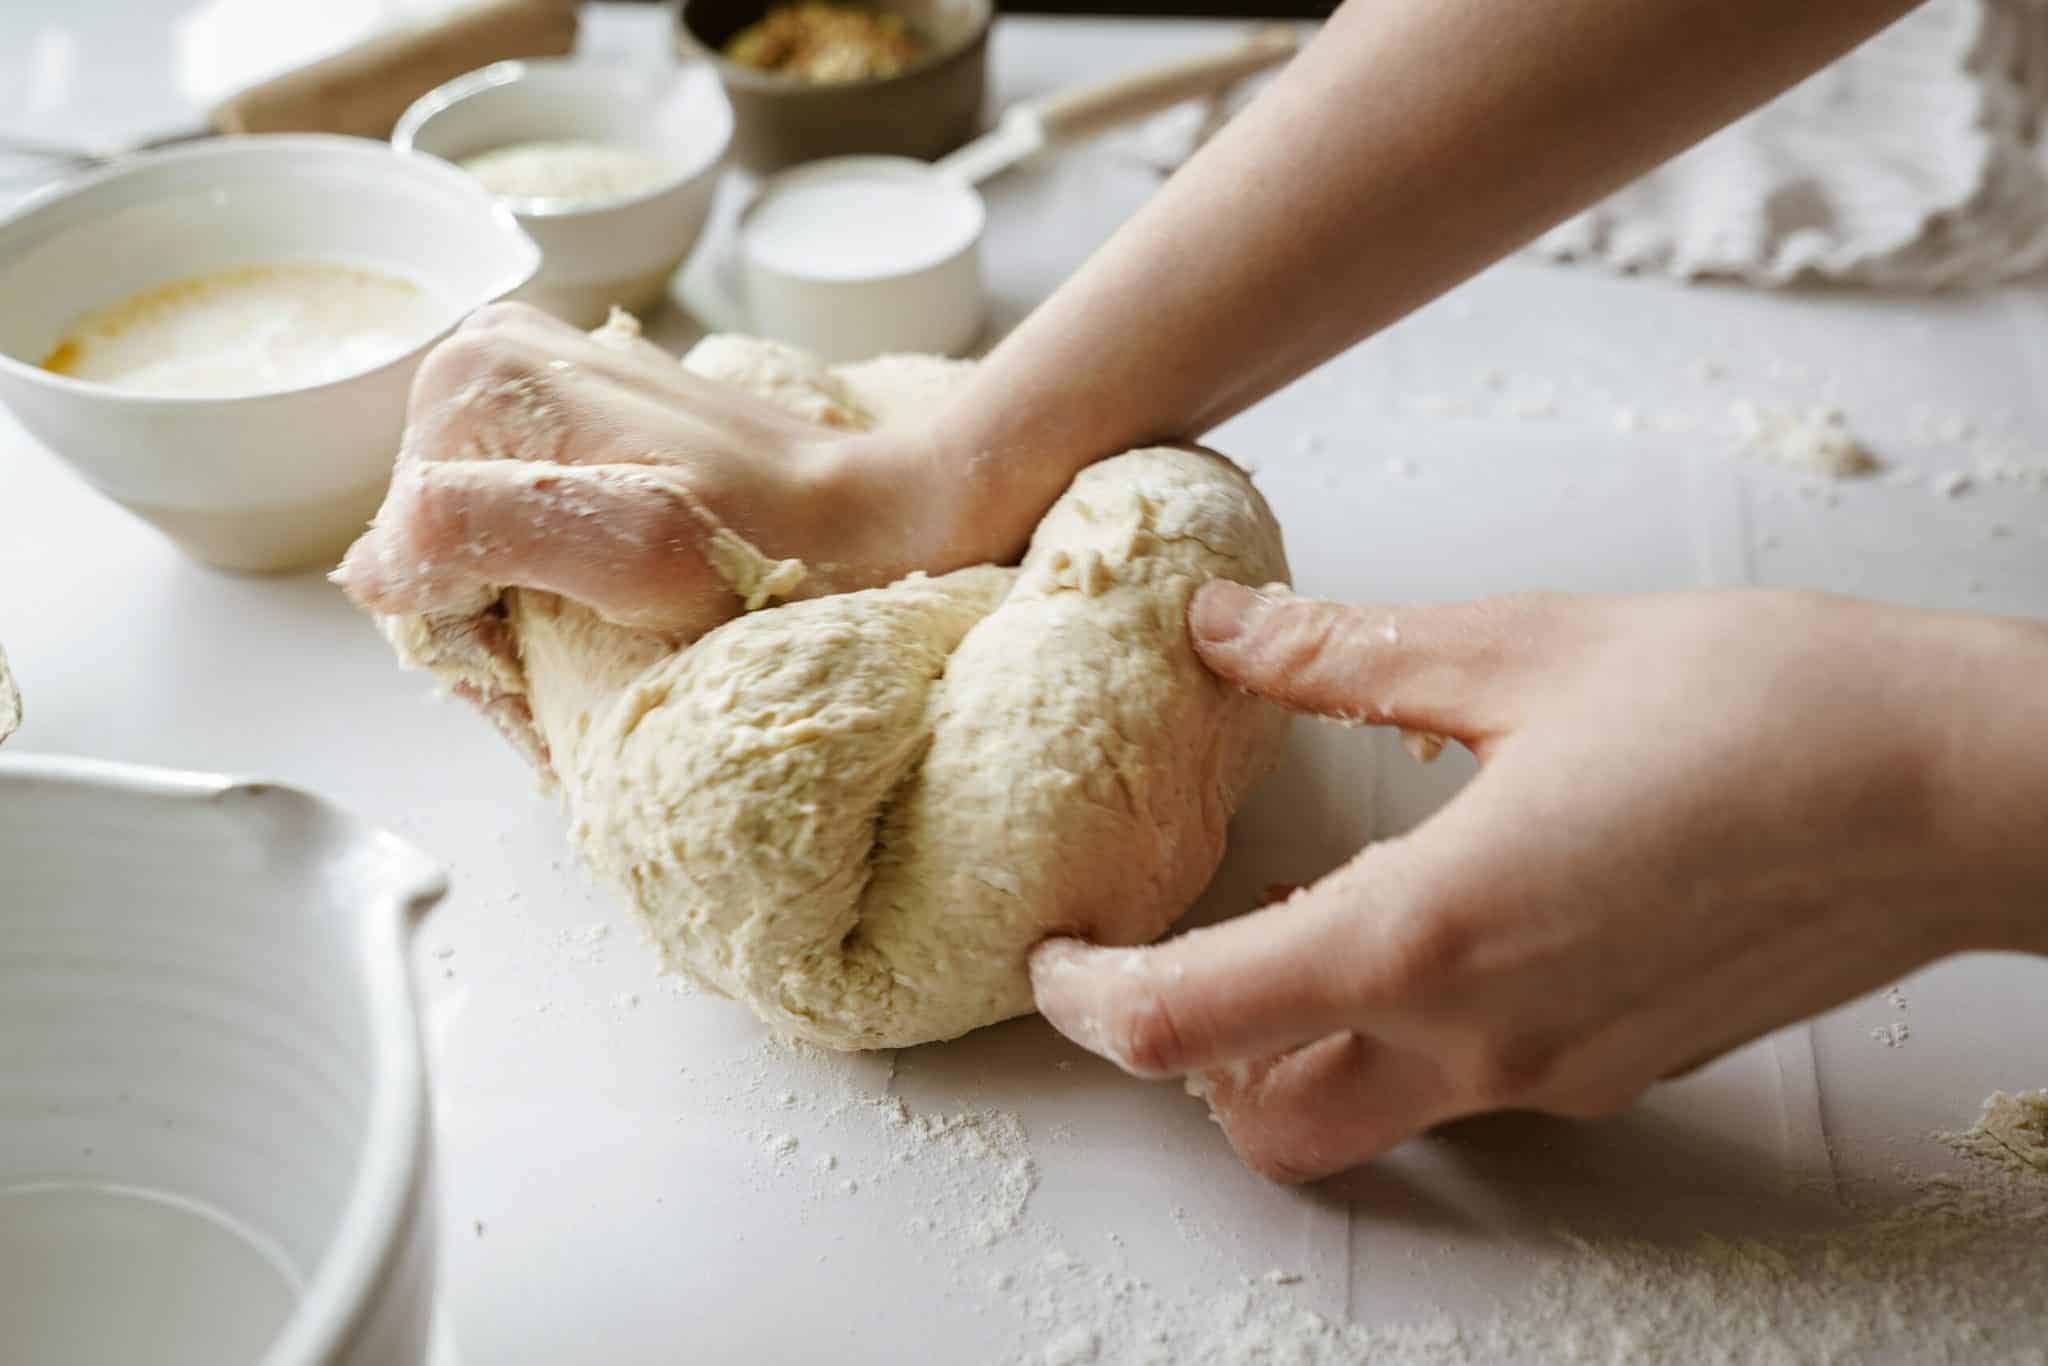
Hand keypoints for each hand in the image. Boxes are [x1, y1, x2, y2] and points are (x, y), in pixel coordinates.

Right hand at [334, 302, 960, 636]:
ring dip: (525, 624)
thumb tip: (373, 565)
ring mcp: (534, 379)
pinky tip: (612, 627)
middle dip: (495, 635)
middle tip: (576, 701)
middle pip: (437, 545)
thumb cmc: (771, 549)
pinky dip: (557, 587)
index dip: (470, 646)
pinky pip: (525, 520)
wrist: (875, 519)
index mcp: (473, 380)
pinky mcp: (580, 412)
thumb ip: (480, 532)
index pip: (405, 554)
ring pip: (477, 542)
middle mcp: (487, 357)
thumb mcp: (631, 547)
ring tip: (602, 675)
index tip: (550, 697)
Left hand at [1030, 584, 2047, 1181]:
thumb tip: (1223, 625)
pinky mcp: (1616, 1063)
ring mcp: (1555, 1069)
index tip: (1055, 957)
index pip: (1188, 1024)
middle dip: (1188, 1065)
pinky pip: (1466, 1086)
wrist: (1956, 789)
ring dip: (1291, 1059)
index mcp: (1425, 932)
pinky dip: (1401, 1036)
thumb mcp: (1523, 651)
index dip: (1089, 1002)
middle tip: (1168, 955)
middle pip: (1263, 1125)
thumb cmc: (1763, 708)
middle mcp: (1479, 1036)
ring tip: (1291, 935)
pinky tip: (1432, 921)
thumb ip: (1345, 654)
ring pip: (1364, 1119)